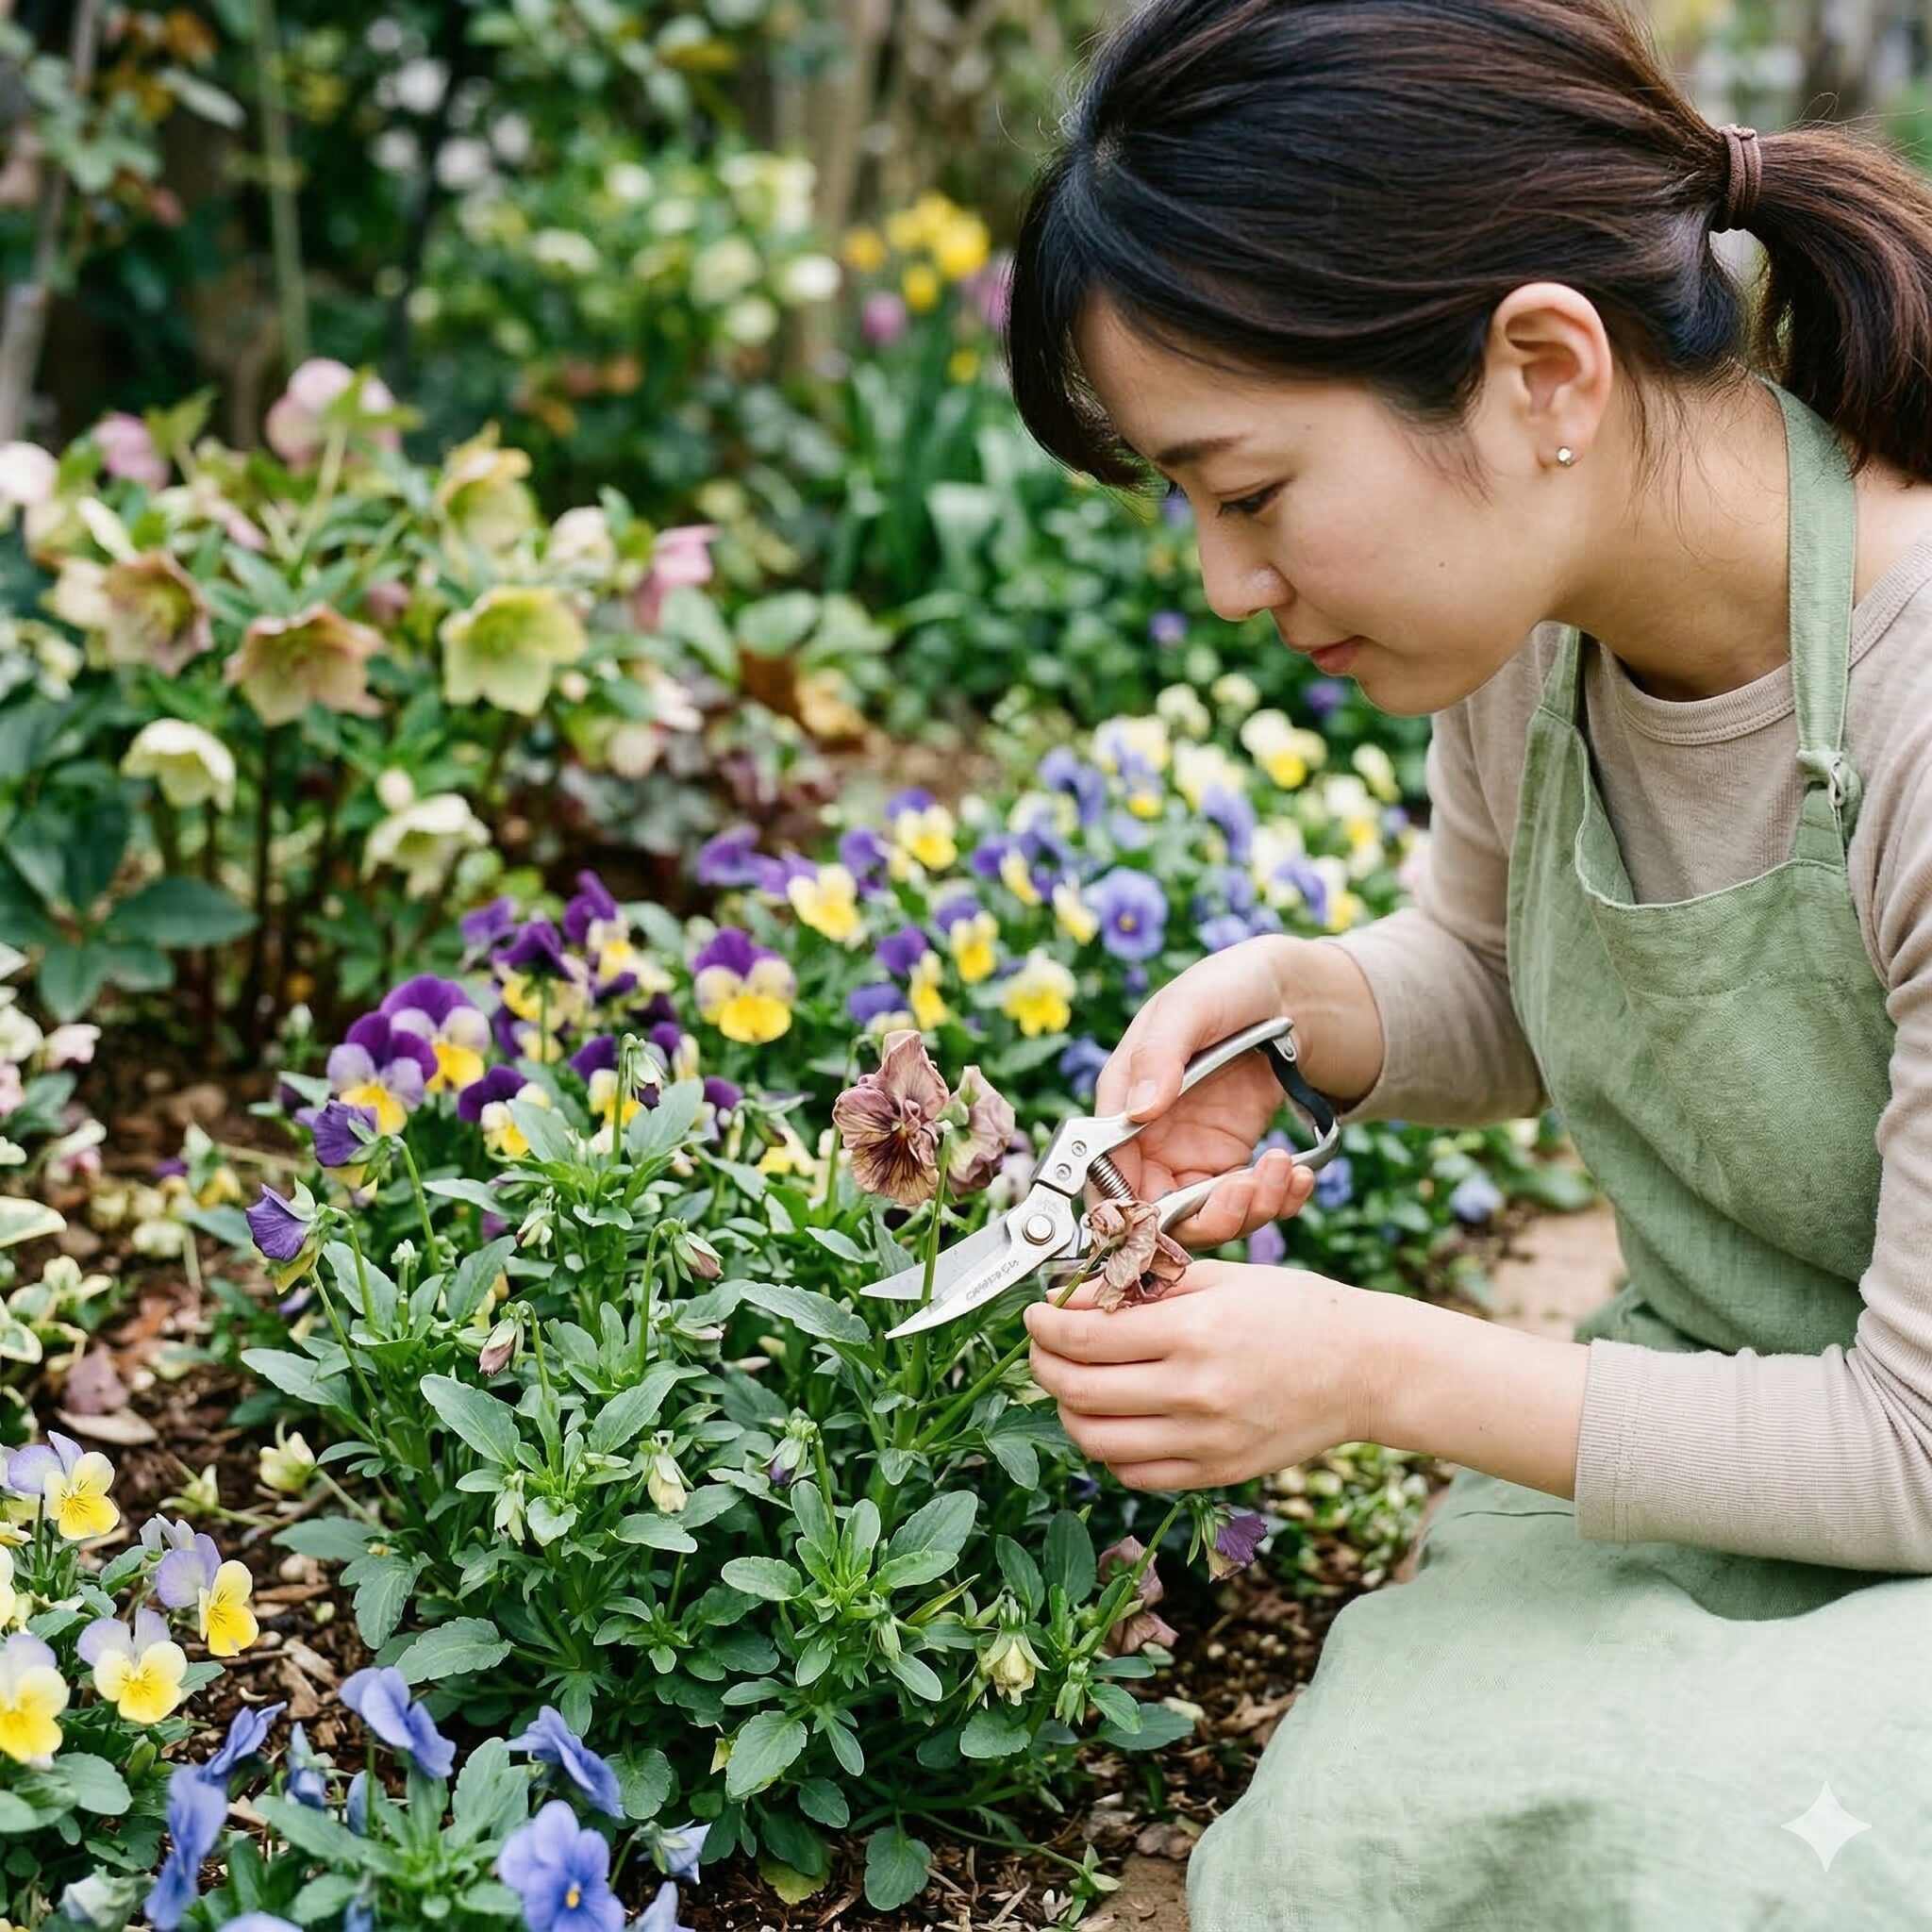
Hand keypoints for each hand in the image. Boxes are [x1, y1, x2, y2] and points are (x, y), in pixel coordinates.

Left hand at [1023, 1260, 1388, 1490]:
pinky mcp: (1215, 1473)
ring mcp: (1205, 1442)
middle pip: (1079, 1392)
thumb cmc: (1296, 1312)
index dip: (1045, 1326)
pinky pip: (1134, 1473)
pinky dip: (1108, 1447)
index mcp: (1195, 1333)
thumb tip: (1077, 1297)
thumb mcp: (1219, 1278)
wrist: (1363, 1369)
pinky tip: (1114, 1417)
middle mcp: (1196, 1393)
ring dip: (1067, 1410)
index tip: (1035, 1314)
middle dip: (1043, 1366)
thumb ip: (1145, 1287)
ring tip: (1072, 1383)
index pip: (1086, 1338)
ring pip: (1096, 1441)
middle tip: (1042, 1346)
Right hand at [1094, 934, 1380, 1245]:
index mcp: (1123, 1102)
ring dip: (1249, 1209)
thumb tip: (1139, 1111)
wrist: (1285, 992)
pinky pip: (1249, 1204)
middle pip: (1157, 1215)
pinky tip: (1298, 1174)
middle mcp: (1151, 1140)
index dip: (1127, 1209)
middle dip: (1204, 1218)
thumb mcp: (1190, 1007)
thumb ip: (1159, 1055)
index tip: (1164, 1216)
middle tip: (1245, 1187)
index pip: (1105, 1177)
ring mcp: (1193, 1156)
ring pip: (1207, 1219)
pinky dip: (1277, 1201)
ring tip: (1282, 1168)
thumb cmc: (1225, 987)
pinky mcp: (1233, 1161)